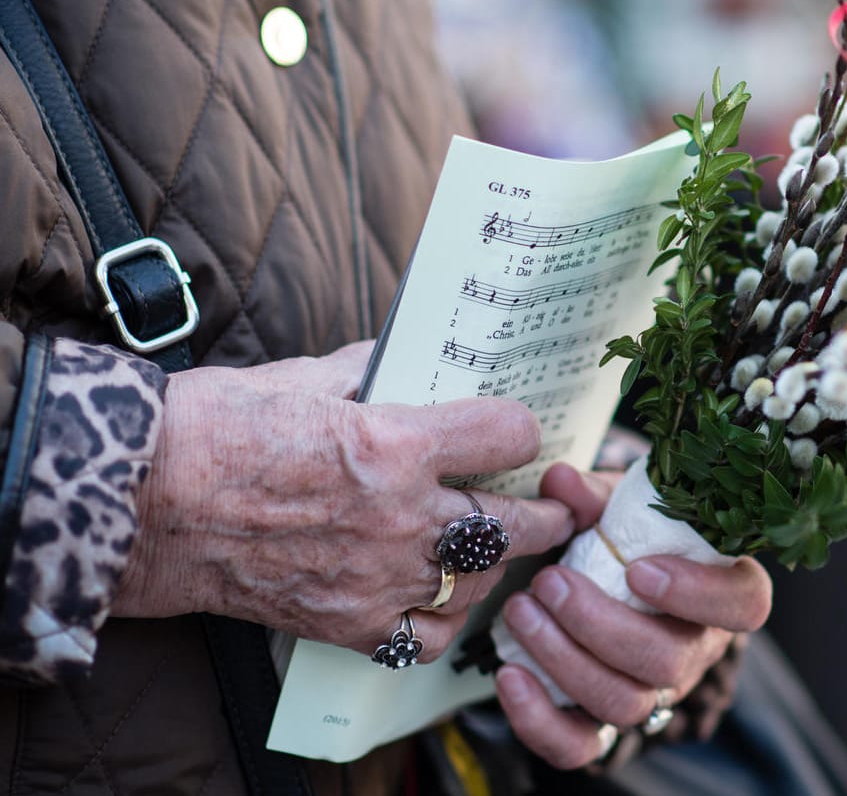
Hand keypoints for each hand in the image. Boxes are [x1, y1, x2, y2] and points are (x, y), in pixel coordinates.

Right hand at [114, 341, 575, 662]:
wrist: (141, 502)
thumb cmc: (215, 429)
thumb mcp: (306, 376)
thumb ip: (374, 371)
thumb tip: (407, 357)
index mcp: (396, 443)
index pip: (509, 436)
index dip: (521, 429)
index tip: (518, 432)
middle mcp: (399, 516)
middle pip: (514, 523)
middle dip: (546, 510)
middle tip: (557, 503)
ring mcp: (377, 578)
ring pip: (479, 581)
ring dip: (497, 562)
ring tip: (497, 544)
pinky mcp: (347, 623)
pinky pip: (429, 637)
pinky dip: (445, 619)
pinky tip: (443, 597)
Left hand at [495, 463, 772, 768]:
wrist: (598, 575)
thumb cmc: (624, 537)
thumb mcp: (617, 507)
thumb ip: (595, 495)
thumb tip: (560, 483)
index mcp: (721, 590)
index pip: (743, 606)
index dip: (698, 594)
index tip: (639, 570)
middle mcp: (696, 650)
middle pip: (669, 662)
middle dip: (601, 624)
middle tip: (549, 582)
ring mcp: (653, 694)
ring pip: (625, 703)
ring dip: (564, 658)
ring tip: (519, 610)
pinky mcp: (604, 725)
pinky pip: (580, 745)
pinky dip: (540, 719)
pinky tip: (509, 675)